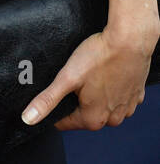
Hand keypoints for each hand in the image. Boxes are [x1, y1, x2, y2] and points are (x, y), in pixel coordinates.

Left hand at [21, 27, 154, 131]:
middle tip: (75, 77)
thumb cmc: (99, 56)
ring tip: (92, 74)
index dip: (56, 108)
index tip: (57, 90)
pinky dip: (113, 89)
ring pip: (103, 107)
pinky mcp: (136, 95)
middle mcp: (112, 119)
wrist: (130, 40)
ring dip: (96, 95)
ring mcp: (127, 108)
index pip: (65, 122)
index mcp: (93, 119)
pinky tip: (108, 73)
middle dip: (77, 100)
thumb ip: (47, 100)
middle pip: (85, 115)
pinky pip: (119, 98)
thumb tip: (28, 119)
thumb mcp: (67, 78)